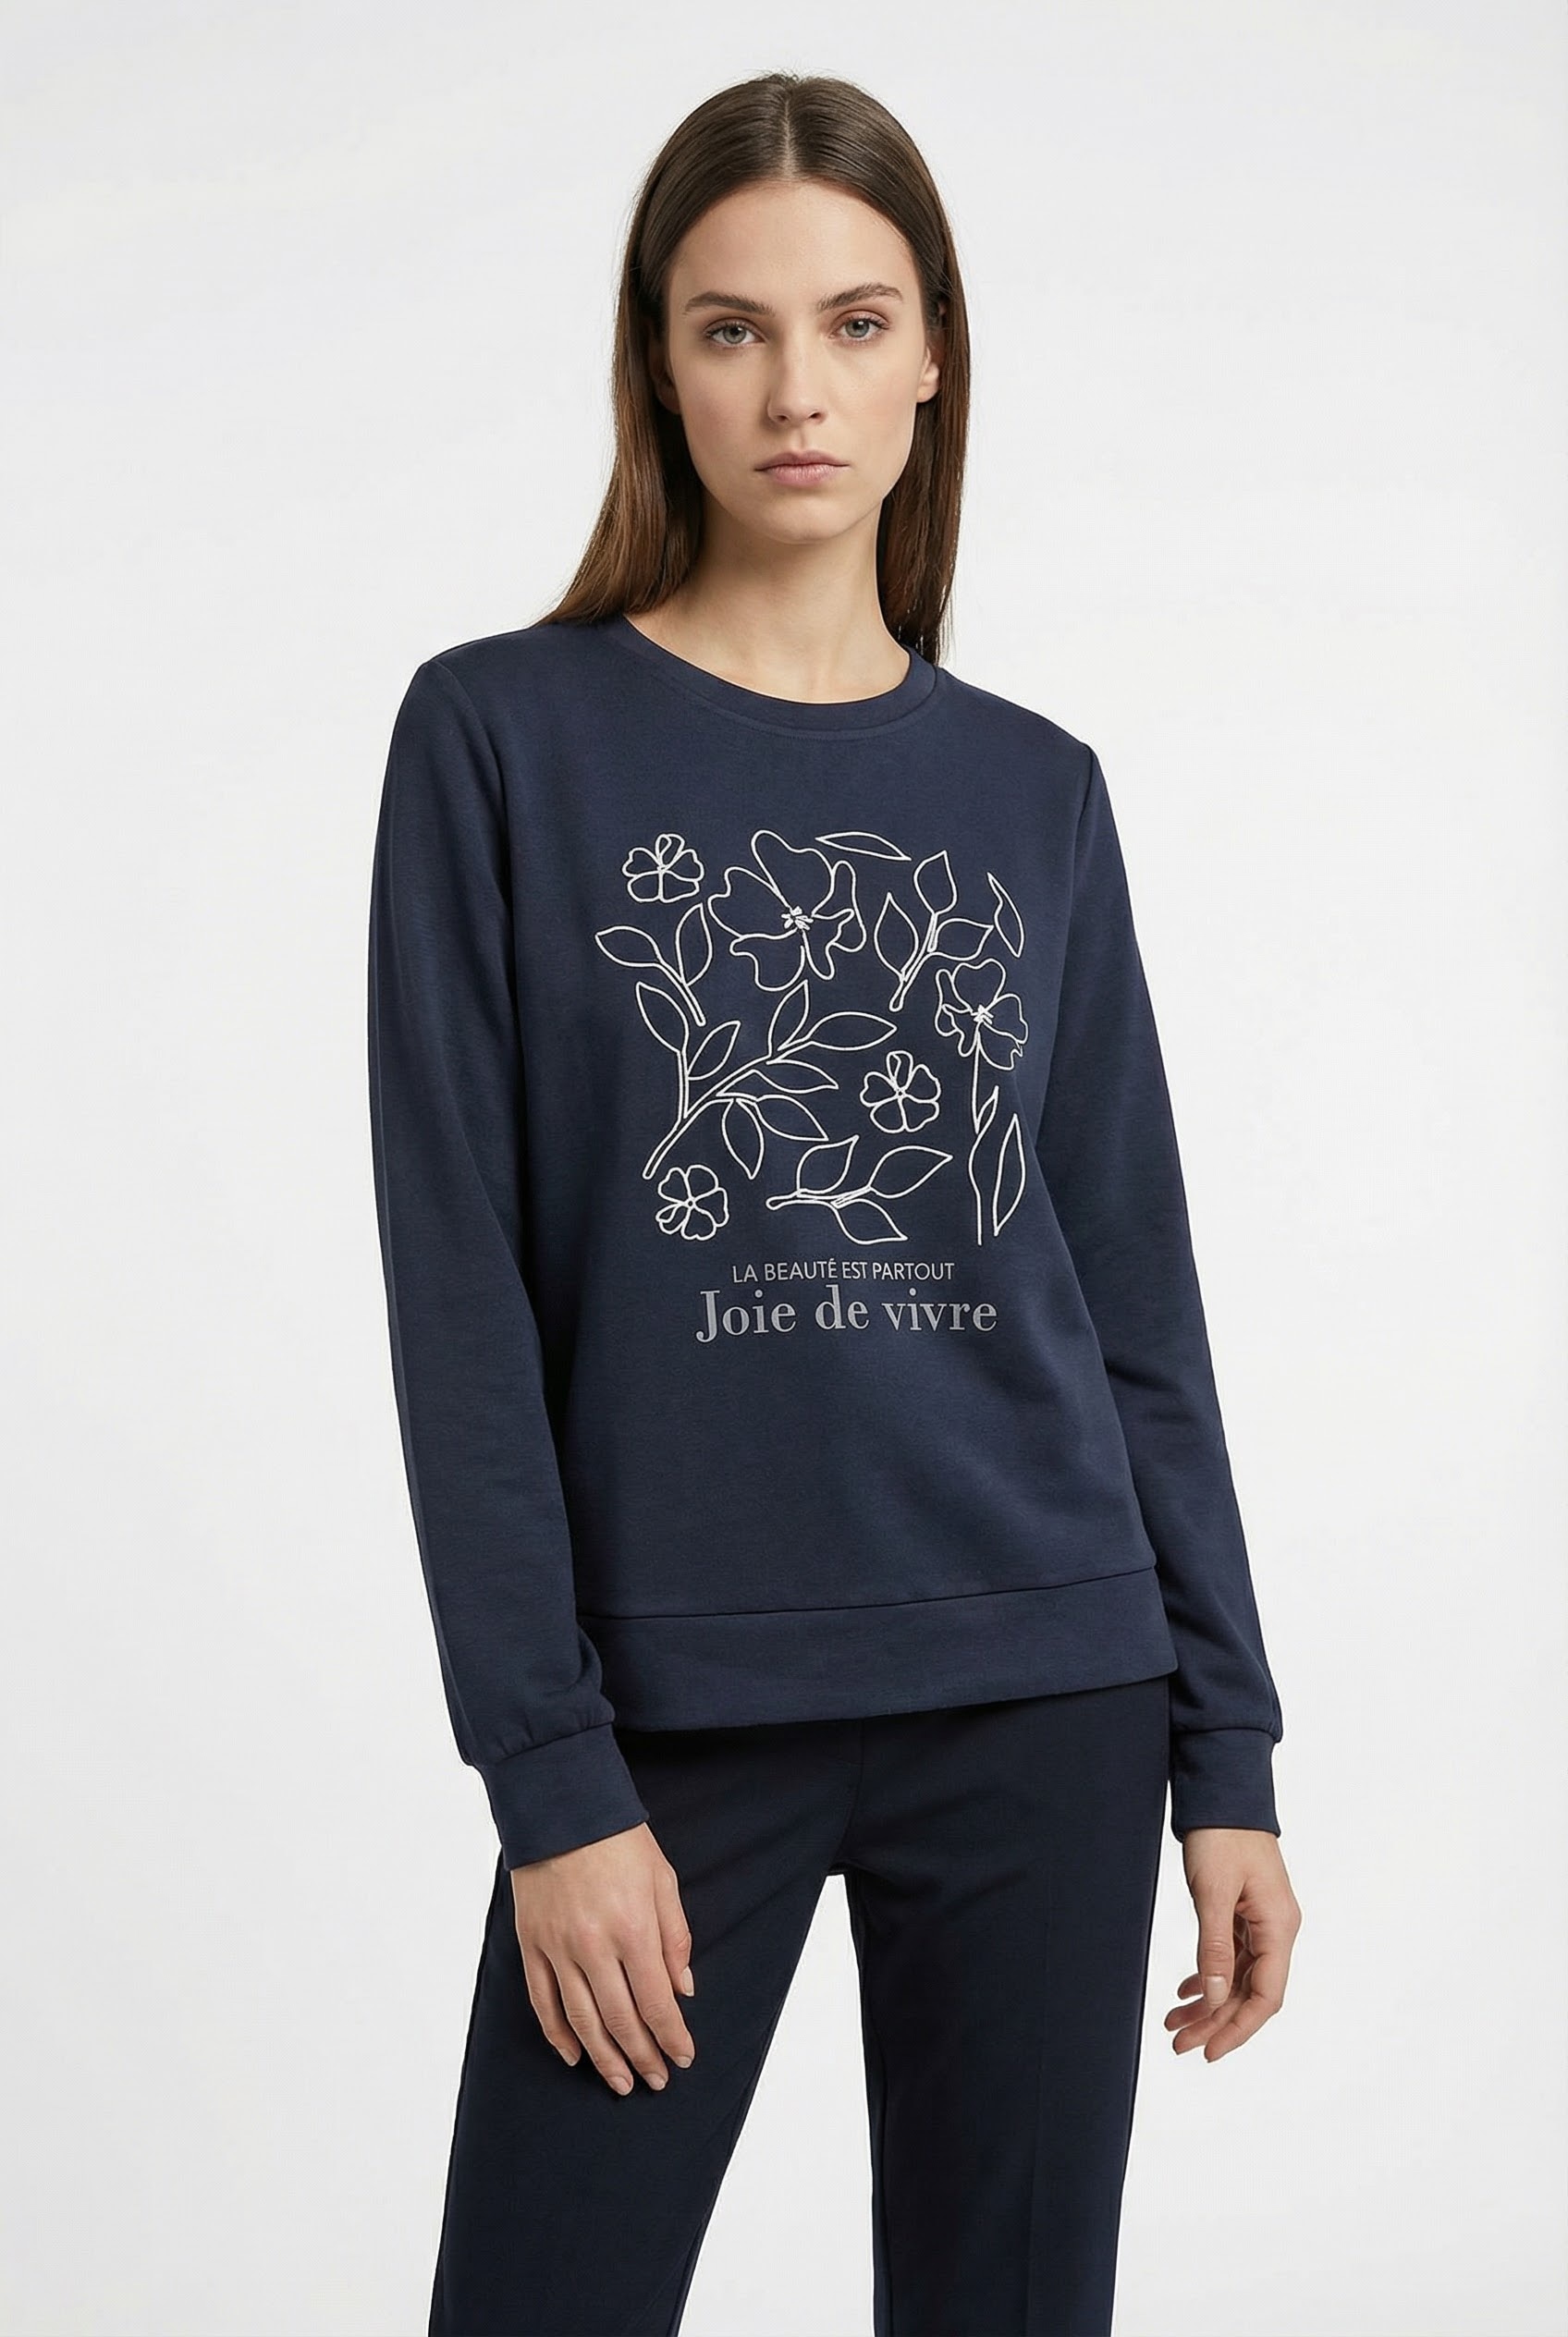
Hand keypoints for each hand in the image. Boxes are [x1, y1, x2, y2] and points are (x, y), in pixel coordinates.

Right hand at [510, 1822, 697, 2094]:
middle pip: (621, 2020)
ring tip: (620, 2082)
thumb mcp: (663, 1880)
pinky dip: (558, 2034)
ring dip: (604, 2058)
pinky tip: (574, 2055)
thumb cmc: (619, 1840)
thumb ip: (675, 1938)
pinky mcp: (532, 1944)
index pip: (656, 2002)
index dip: (671, 2037)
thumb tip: (683, 1990)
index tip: (682, 2058)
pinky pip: (543, 2001)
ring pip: (582, 2020)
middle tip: (655, 2081)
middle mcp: (594, 1946)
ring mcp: (558, 1948)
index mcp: (633, 1929)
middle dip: (642, 2056)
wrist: (561, 1807)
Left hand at [1166, 1829, 1300, 2061]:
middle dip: (1216, 2022)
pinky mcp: (1244, 1911)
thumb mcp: (1213, 1891)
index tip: (1209, 2051)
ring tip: (1174, 2024)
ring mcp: (1260, 1920)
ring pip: (1238, 1977)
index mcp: (1278, 1927)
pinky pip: (1231, 1956)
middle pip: (1250, 1993)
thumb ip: (1215, 1947)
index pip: (1266, 1997)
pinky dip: (1209, 1975)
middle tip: (1179, 2044)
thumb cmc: (1222, 1834)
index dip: (1238, 2029)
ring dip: (1209, 2002)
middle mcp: (1275, 1929)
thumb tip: (1216, 1999)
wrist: (1223, 1791)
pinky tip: (1186, 1990)